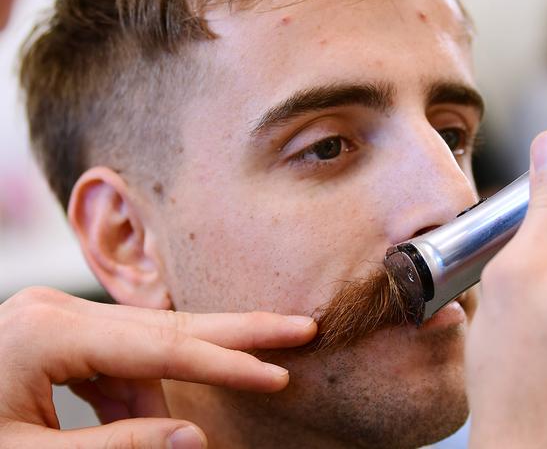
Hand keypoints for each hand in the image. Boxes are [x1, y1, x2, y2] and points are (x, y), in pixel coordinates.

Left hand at [0, 287, 315, 447]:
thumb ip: (116, 446)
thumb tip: (194, 436)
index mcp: (46, 331)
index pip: (160, 346)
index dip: (225, 363)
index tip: (279, 372)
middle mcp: (59, 310)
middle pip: (170, 323)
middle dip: (239, 329)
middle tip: (300, 325)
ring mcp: (60, 318)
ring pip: (149, 346)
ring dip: (187, 382)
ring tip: (224, 397)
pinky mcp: (60, 335)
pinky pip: (122, 362)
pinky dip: (147, 392)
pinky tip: (159, 419)